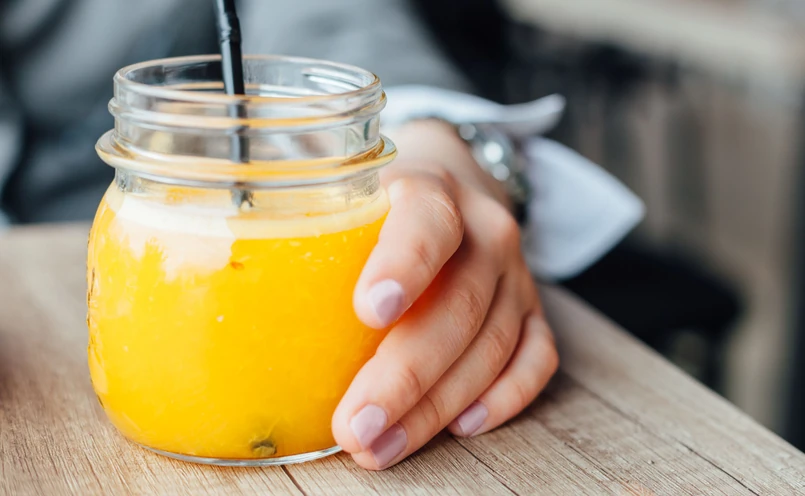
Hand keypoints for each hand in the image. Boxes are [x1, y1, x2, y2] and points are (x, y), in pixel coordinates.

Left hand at [331, 120, 557, 469]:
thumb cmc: (384, 194)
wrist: (455, 175)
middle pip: (458, 306)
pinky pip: (536, 356)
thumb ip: (299, 219)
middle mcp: (485, 229)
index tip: (369, 313)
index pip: (427, 224)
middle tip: (356, 427)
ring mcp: (516, 271)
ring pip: (494, 344)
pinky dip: (507, 395)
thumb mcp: (345, 186)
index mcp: (432, 189)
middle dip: (406, 376)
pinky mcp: (532, 305)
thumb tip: (208, 273)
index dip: (403, 266)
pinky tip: (464, 425)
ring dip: (439, 405)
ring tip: (382, 447)